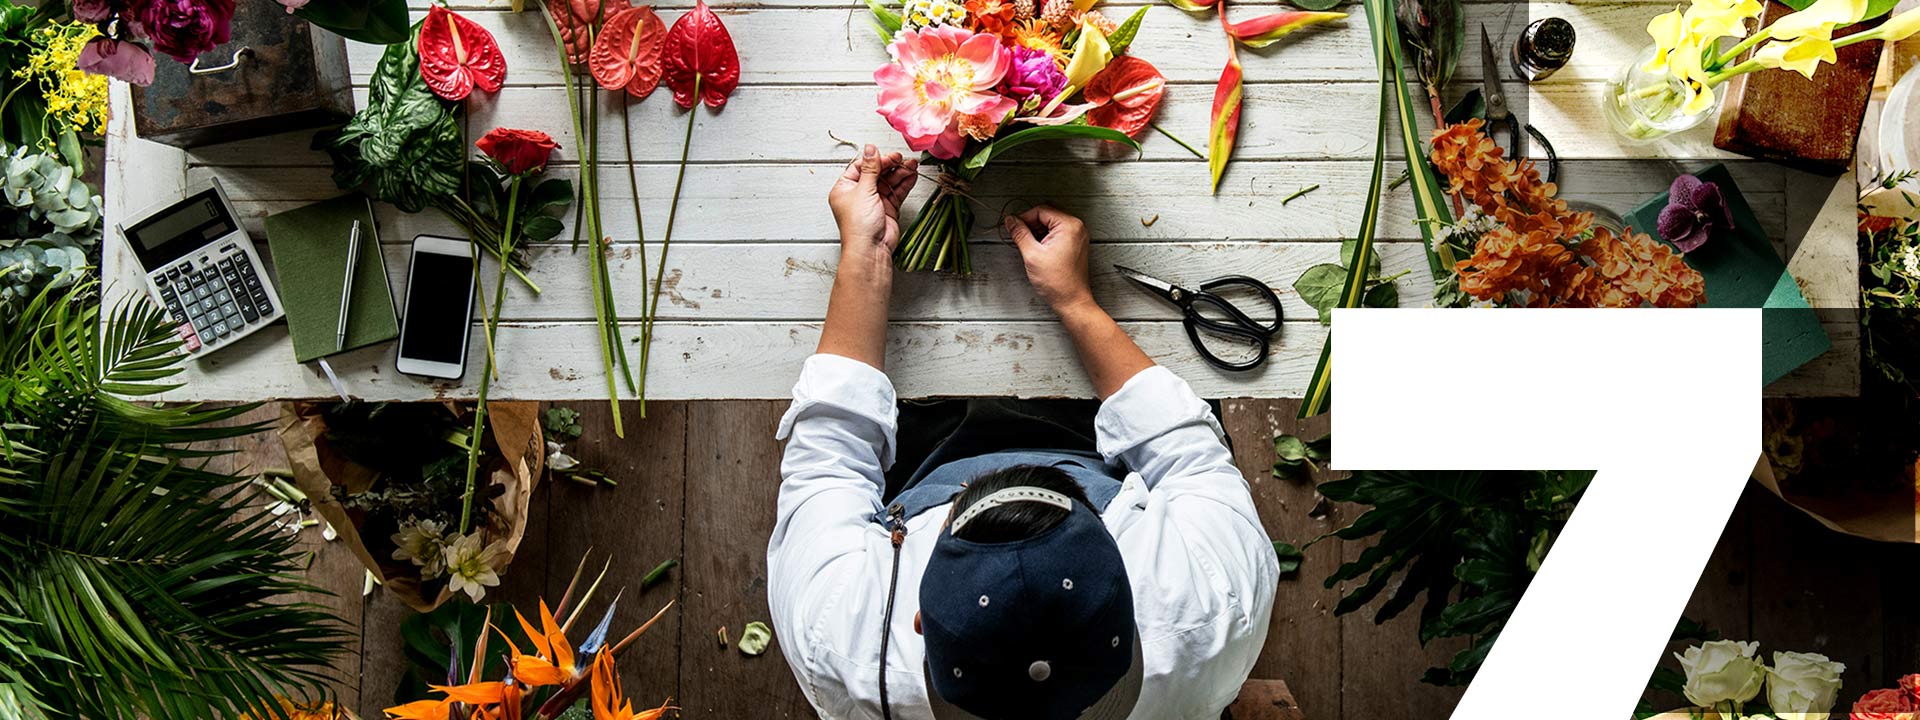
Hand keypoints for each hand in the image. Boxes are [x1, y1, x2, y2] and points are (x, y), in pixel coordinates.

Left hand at [829, 144, 918, 260]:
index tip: (887, 155)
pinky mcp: (887, 208)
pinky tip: (912, 175)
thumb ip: (870, 168)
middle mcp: (859, 194)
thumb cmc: (858, 225)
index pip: (860, 167)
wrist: (870, 248)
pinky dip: (904, 184)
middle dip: (890, 165)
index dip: (875, 160)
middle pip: (876, 173)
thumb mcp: (863, 190)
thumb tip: (870, 149)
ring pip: (888, 181)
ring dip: (900, 173)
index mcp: (845, 188)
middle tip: (902, 159)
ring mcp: (874, 201)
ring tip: (912, 166)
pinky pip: (896, 192)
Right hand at [1005, 205, 1094, 313]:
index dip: (1024, 218)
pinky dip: (1045, 238)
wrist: (1072, 301)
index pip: (1041, 210)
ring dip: (1037, 232)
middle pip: (1047, 215)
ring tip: (1030, 247)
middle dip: (1030, 224)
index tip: (1014, 227)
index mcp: (1069, 225)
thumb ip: (1020, 233)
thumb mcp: (1032, 254)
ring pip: (1051, 224)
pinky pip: (1057, 233)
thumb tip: (1011, 221)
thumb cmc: (1058, 282)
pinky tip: (1038, 251)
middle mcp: (1076, 227)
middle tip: (1020, 237)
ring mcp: (1077, 236)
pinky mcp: (1075, 245)